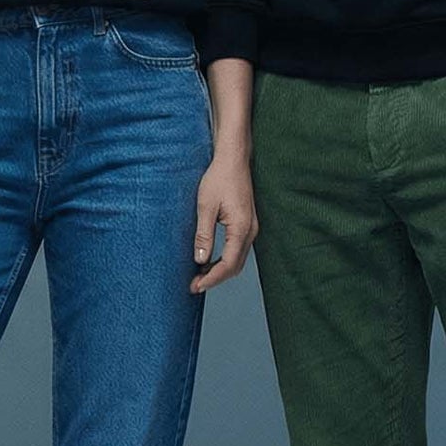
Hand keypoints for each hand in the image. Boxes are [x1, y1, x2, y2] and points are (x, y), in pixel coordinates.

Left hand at [191, 152, 257, 292]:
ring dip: (220, 270)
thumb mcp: (205, 206)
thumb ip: (204, 234)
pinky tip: (210, 260)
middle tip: (194, 285)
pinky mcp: (247, 224)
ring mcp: (251, 228)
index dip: (212, 278)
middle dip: (215, 278)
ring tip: (199, 275)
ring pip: (238, 260)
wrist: (233, 159)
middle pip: (235, 266)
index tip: (195, 286)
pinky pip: (238, 250)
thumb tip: (200, 260)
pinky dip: (225, 260)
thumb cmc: (219, 178)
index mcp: (241, 228)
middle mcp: (250, 231)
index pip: (228, 264)